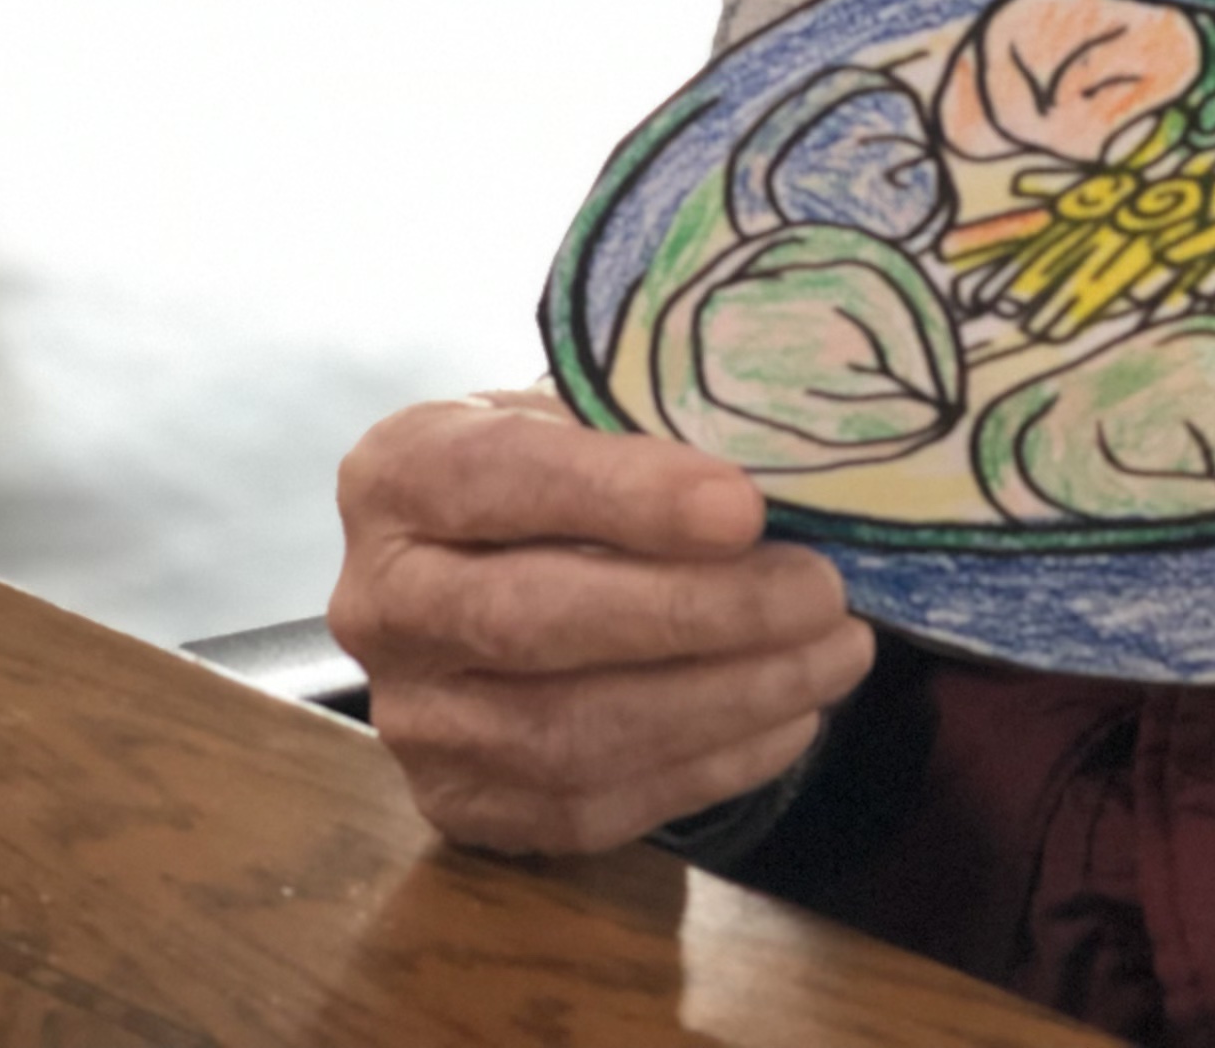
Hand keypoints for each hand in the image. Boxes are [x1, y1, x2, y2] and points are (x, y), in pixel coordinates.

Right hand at [328, 388, 874, 857]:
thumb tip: (794, 466)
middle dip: (697, 613)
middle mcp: (380, 602)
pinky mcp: (459, 802)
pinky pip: (588, 804)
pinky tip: (790, 717)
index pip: (504, 479)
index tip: (744, 508)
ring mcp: (413, 717)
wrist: (492, 559)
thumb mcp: (587, 409)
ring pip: (566, 732)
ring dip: (723, 699)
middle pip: (534, 621)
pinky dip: (707, 765)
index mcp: (400, 473)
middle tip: (821, 592)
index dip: (625, 496)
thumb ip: (655, 427)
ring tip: (834, 655)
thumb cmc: (564, 465)